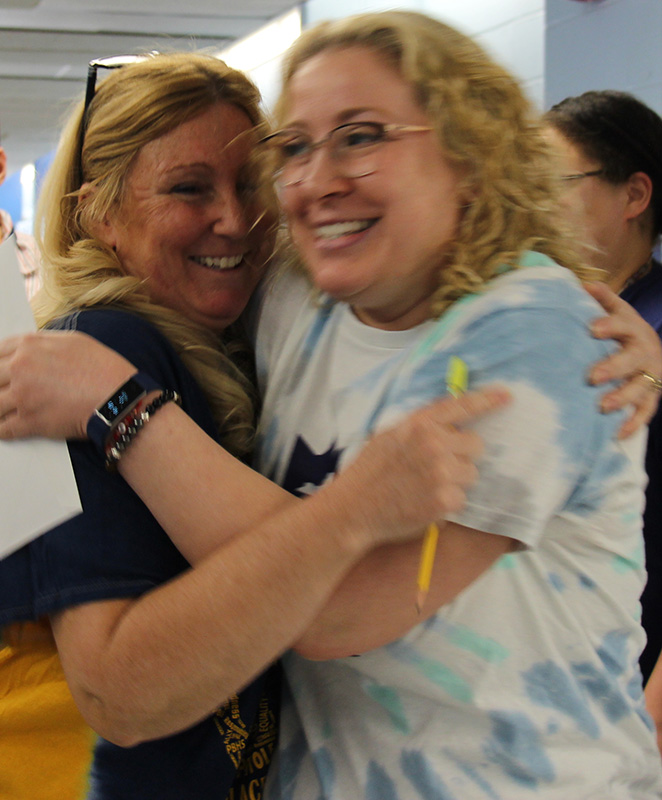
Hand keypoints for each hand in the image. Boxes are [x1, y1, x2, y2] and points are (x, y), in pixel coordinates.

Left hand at [0, 331, 134, 439]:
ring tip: (4, 411)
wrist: (118, 398)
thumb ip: (43, 343)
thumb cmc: (103, 369)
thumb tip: (28, 350)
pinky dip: (2, 430)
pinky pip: (2, 429)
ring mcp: (22, 396)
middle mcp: (20, 369)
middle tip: (4, 393)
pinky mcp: (29, 422)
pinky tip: (5, 428)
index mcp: (30, 346)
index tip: (0, 373)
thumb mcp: (73, 341)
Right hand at [326, 386, 510, 547]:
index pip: (460, 406)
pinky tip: (424, 504)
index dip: (487, 400)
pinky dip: (448, 504)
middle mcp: (433, 444)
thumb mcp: (389, 436)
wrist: (353, 509)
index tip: (507, 396)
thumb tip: (450, 427)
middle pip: (476, 445)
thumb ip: (419, 428)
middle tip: (437, 469)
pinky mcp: (445, 500)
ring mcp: (441, 472)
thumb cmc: (369, 473)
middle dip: (463, 457)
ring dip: (456, 482)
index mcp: (418, 424)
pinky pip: (462, 499)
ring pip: (471, 474)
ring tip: (426, 488)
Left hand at [584, 282, 661, 437]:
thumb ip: (602, 300)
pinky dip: (633, 423)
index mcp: (633, 329)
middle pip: (633, 360)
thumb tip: (584, 284)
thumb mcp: (617, 312)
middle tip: (592, 377)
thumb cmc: (624, 331)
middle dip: (614, 368)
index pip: (623, 323)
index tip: (591, 329)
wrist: (653, 350)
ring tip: (603, 406)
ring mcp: (650, 376)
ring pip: (641, 388)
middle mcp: (645, 353)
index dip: (609, 325)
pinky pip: (645, 412)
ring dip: (622, 397)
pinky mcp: (651, 397)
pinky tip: (617, 434)